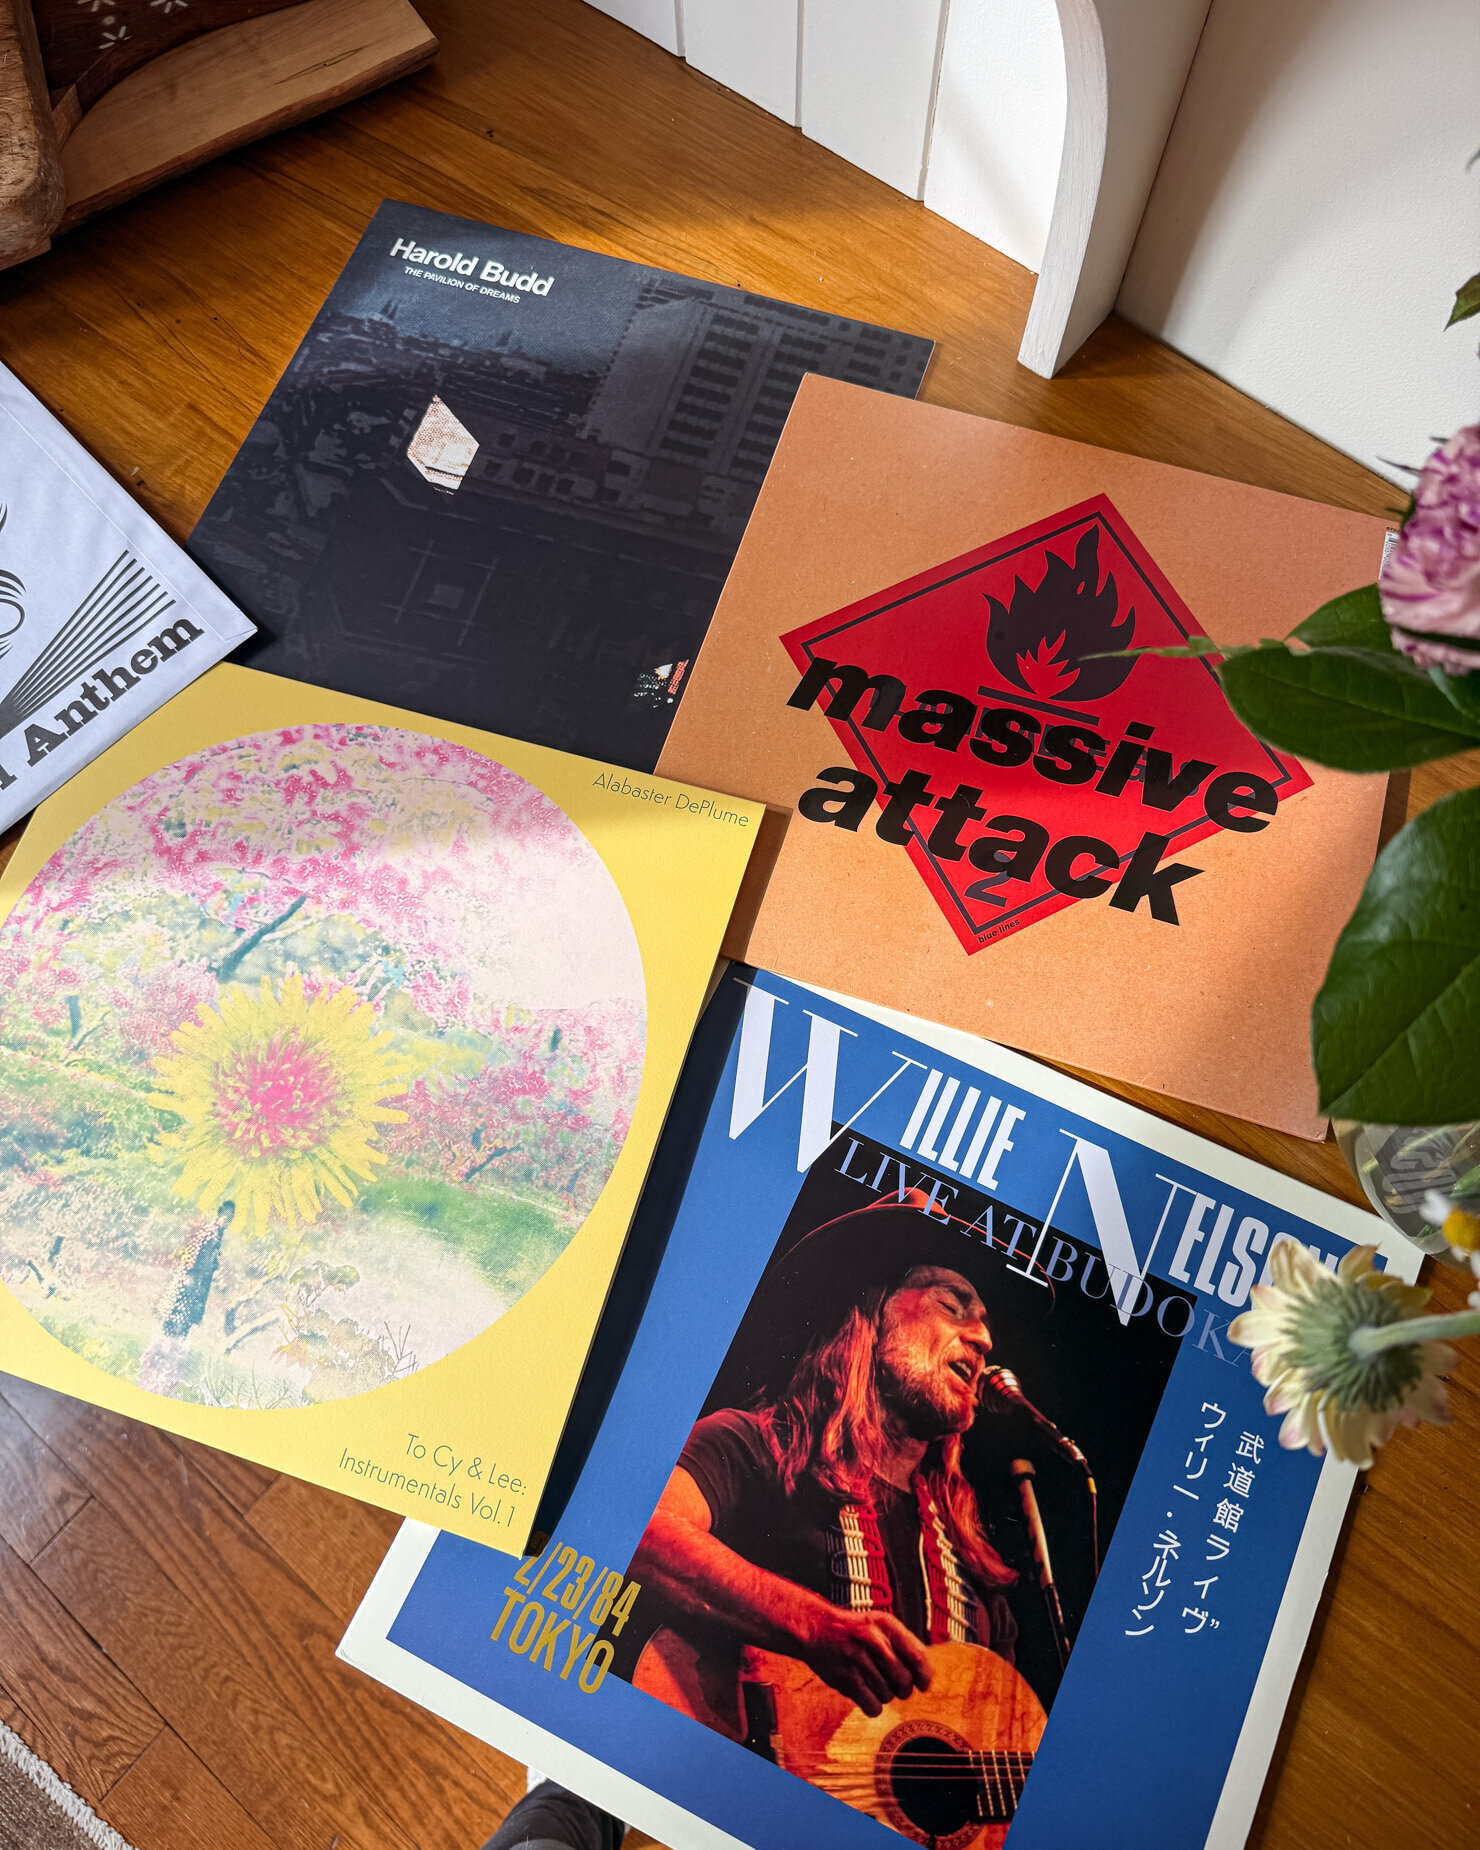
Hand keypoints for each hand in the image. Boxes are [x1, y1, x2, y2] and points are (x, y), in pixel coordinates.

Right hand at [793, 1600, 934, 1716]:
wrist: (816, 1628)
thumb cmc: (854, 1630)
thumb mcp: (880, 1624)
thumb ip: (904, 1643)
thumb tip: (928, 1675)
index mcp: (886, 1625)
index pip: (918, 1655)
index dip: (925, 1675)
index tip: (923, 1684)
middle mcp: (874, 1641)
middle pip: (905, 1681)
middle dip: (903, 1689)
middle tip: (894, 1685)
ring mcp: (859, 1660)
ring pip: (888, 1695)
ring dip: (884, 1695)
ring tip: (872, 1682)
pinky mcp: (847, 1680)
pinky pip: (873, 1707)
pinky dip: (872, 1706)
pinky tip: (865, 1694)